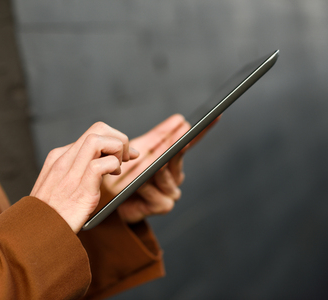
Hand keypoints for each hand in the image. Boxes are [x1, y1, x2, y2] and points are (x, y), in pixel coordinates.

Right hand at [30, 122, 138, 232]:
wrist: (37, 233)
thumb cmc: (52, 212)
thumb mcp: (59, 185)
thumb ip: (75, 170)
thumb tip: (102, 162)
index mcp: (59, 157)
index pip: (92, 134)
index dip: (113, 139)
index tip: (124, 154)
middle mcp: (63, 159)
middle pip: (98, 129)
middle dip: (119, 138)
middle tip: (128, 156)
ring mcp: (70, 172)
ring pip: (98, 140)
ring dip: (117, 149)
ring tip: (120, 166)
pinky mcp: (80, 188)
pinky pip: (101, 164)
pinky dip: (113, 166)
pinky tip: (114, 175)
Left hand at [102, 114, 218, 223]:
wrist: (112, 201)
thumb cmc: (125, 174)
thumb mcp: (140, 151)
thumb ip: (160, 136)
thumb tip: (181, 119)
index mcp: (172, 160)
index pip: (189, 143)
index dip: (203, 131)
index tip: (215, 116)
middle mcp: (175, 175)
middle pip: (177, 156)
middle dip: (173, 147)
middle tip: (175, 139)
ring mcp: (171, 191)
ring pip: (165, 175)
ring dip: (152, 170)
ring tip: (144, 166)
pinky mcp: (164, 205)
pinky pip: (157, 193)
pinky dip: (145, 188)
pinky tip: (138, 186)